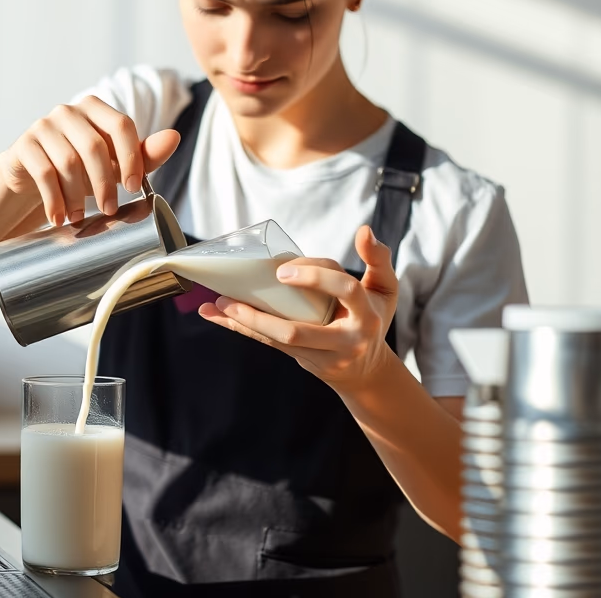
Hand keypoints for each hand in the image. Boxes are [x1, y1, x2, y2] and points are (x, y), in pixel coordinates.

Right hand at [0, 96, 180, 225]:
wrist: (30, 177)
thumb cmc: (79, 169)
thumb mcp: (113, 163)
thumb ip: (143, 153)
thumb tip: (174, 137)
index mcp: (95, 109)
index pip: (121, 125)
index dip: (131, 157)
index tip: (134, 188)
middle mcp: (68, 111)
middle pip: (94, 146)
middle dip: (105, 183)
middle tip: (109, 210)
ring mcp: (43, 126)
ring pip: (68, 161)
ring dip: (78, 196)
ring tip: (80, 218)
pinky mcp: (23, 145)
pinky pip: (43, 172)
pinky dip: (54, 200)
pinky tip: (59, 217)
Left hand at [198, 225, 400, 391]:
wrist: (366, 370)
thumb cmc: (373, 318)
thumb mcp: (385, 289)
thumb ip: (378, 258)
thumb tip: (365, 230)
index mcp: (366, 316)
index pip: (345, 291)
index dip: (317, 278)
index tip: (285, 269)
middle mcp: (344, 340)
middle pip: (299, 331)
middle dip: (265, 315)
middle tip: (241, 290)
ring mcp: (320, 355)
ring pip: (278, 341)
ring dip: (244, 321)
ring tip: (220, 302)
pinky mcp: (301, 360)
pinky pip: (268, 343)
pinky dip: (240, 328)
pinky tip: (215, 314)